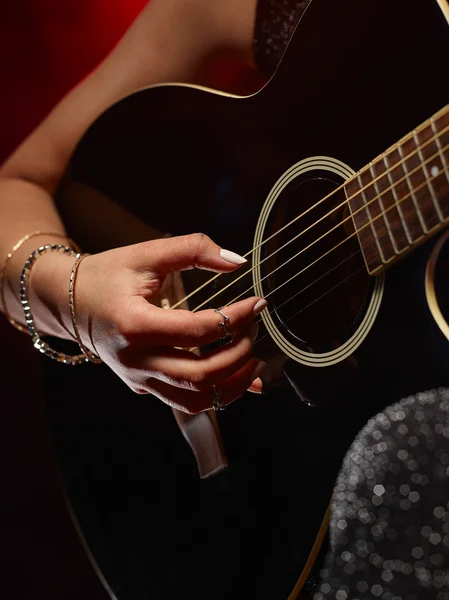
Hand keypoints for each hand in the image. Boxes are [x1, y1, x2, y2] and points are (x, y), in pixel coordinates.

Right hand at [34, 234, 266, 413]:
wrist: (69, 302)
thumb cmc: (107, 275)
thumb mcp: (147, 254)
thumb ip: (193, 250)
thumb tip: (237, 262)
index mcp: (135, 325)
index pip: (199, 332)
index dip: (237, 318)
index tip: (258, 303)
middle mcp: (135, 360)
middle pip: (200, 375)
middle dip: (239, 354)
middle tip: (254, 330)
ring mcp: (138, 378)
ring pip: (194, 400)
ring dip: (232, 384)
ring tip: (253, 360)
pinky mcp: (142, 386)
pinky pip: (184, 401)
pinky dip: (217, 394)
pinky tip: (240, 379)